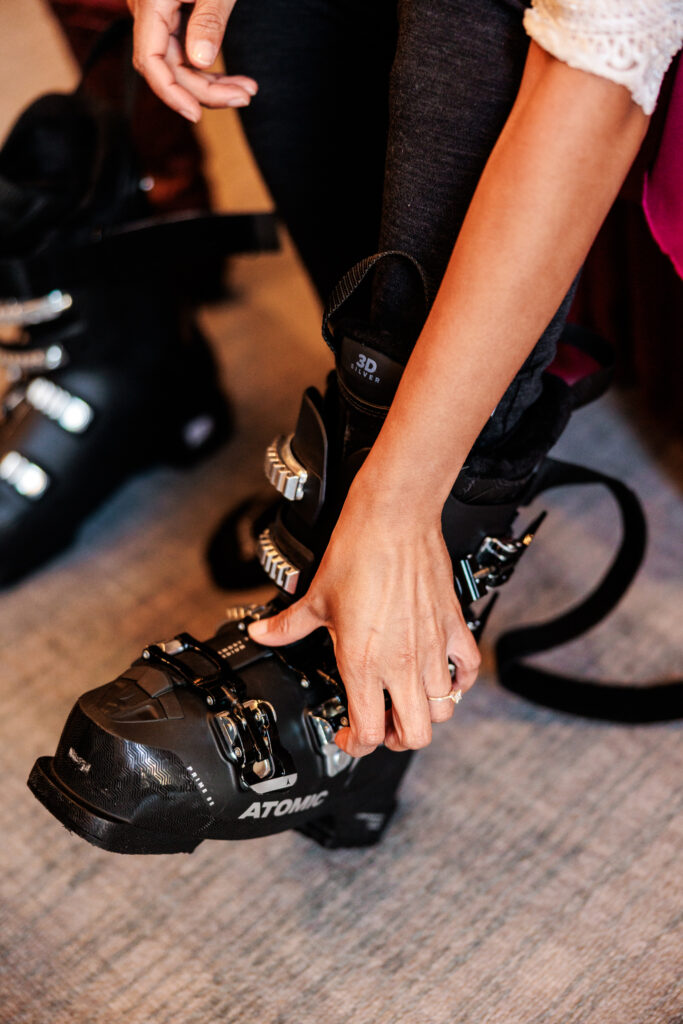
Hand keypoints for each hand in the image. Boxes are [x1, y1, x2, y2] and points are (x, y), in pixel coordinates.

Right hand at [127, 0, 256, 121]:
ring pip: (180, 63)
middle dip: (206, 90)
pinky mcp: (174, 14)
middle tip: (246, 97)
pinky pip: (187, 50)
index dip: (171, 93)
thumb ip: (208, 19)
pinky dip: (211, 68)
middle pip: (170, 68)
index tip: (196, 116)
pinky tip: (237, 80)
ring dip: (213, 83)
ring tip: (248, 91)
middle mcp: (149, 11)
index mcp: (151, 2)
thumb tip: (200, 62)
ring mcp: (160, 14)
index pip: (151, 62)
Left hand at [248, 474, 480, 756]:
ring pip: (444, 710)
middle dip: (396, 738)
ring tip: (410, 701)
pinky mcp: (453, 627)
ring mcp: (432, 648)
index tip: (349, 736)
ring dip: (427, 713)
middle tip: (382, 724)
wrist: (392, 521)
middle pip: (414, 733)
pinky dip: (459, 681)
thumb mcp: (315, 599)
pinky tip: (444, 675)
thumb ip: (286, 626)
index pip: (370, 732)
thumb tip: (262, 633)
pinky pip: (468, 670)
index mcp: (362, 663)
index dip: (357, 745)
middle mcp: (401, 663)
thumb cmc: (357, 554)